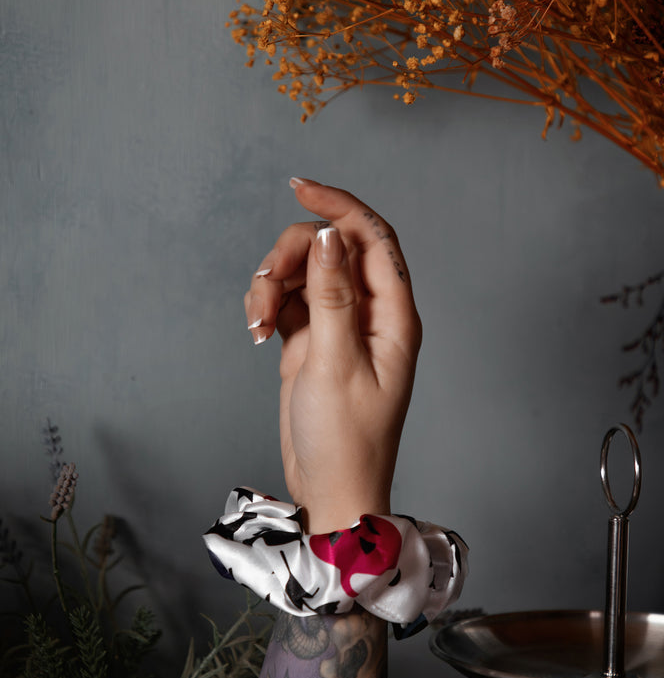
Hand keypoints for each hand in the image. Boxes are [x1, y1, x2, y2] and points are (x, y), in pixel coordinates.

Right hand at [244, 180, 421, 532]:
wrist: (330, 490)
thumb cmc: (346, 439)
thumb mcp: (336, 362)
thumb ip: (332, 295)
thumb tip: (329, 236)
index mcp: (393, 316)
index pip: (373, 238)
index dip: (340, 206)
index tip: (299, 187)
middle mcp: (370, 315)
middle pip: (330, 250)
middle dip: (290, 256)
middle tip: (265, 288)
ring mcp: (339, 328)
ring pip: (303, 273)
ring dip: (272, 285)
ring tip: (258, 324)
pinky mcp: (313, 343)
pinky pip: (288, 301)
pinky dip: (268, 306)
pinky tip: (257, 330)